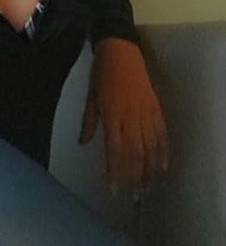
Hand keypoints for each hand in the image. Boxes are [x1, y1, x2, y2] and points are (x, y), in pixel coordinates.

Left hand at [78, 37, 169, 195]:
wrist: (120, 50)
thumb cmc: (101, 73)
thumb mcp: (90, 97)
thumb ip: (88, 122)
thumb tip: (82, 143)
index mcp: (111, 114)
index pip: (115, 150)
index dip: (115, 171)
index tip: (114, 189)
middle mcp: (130, 116)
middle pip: (134, 153)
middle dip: (134, 176)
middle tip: (133, 195)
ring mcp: (145, 112)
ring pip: (150, 147)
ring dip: (150, 169)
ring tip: (147, 187)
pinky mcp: (156, 107)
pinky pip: (162, 133)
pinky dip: (163, 151)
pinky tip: (162, 166)